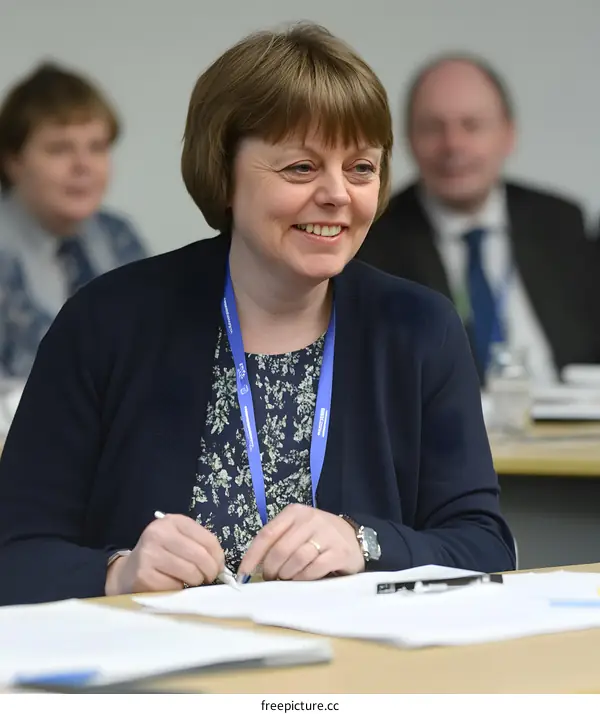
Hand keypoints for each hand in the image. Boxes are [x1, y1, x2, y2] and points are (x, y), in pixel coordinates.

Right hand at [105, 513, 224, 595]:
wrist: (128, 572)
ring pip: (191, 573)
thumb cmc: (161, 555)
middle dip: (210, 572)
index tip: (218, 567)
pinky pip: (175, 587)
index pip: (208, 540)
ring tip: (188, 580)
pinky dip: (178, 590)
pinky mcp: (144, 576)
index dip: (218, 557)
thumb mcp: (179, 541)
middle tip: (207, 578)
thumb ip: (200, 546)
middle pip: (200, 556)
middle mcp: (158, 533)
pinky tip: (170, 585)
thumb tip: (220, 566)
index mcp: (172, 521)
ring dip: (195, 582)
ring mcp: (149, 554)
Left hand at [238, 504, 363, 581]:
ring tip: (287, 578)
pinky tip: (303, 579)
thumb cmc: (317, 537)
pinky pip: (314, 568)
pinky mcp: (339, 551)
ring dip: (287, 574)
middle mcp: (310, 519)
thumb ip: (277, 542)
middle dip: (271, 569)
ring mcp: (326, 534)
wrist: (353, 538)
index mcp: (294, 513)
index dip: (252, 556)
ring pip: (296, 559)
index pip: (267, 534)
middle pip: (280, 549)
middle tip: (272, 578)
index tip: (243, 574)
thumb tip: (253, 567)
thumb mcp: (296, 531)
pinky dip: (304, 578)